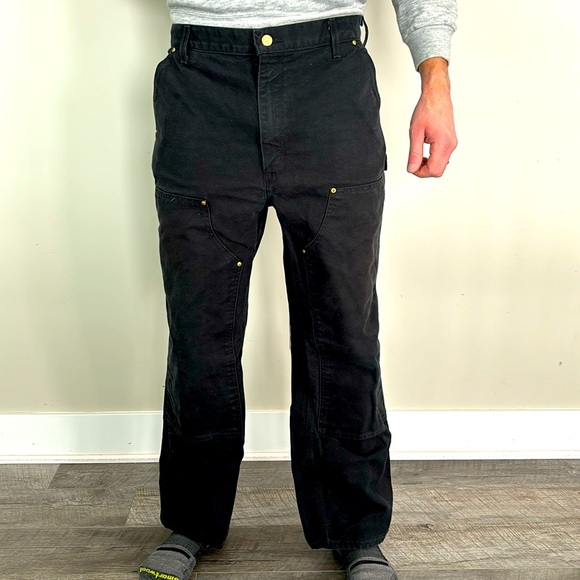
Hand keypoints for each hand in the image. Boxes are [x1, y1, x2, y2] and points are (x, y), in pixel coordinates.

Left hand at [407, 58, 457, 177]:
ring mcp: (452, 143)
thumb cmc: (427, 108)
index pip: (433, 170)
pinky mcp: (451, 142)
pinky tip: (425, 152)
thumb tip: (412, 168)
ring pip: (441, 166)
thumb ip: (414, 153)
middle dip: (424, 171)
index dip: (420, 172)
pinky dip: (432, 159)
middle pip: (438, 171)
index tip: (412, 166)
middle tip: (414, 162)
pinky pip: (442, 158)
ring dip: (428, 165)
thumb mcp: (415, 132)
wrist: (437, 95)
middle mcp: (451, 145)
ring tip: (418, 154)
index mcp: (443, 143)